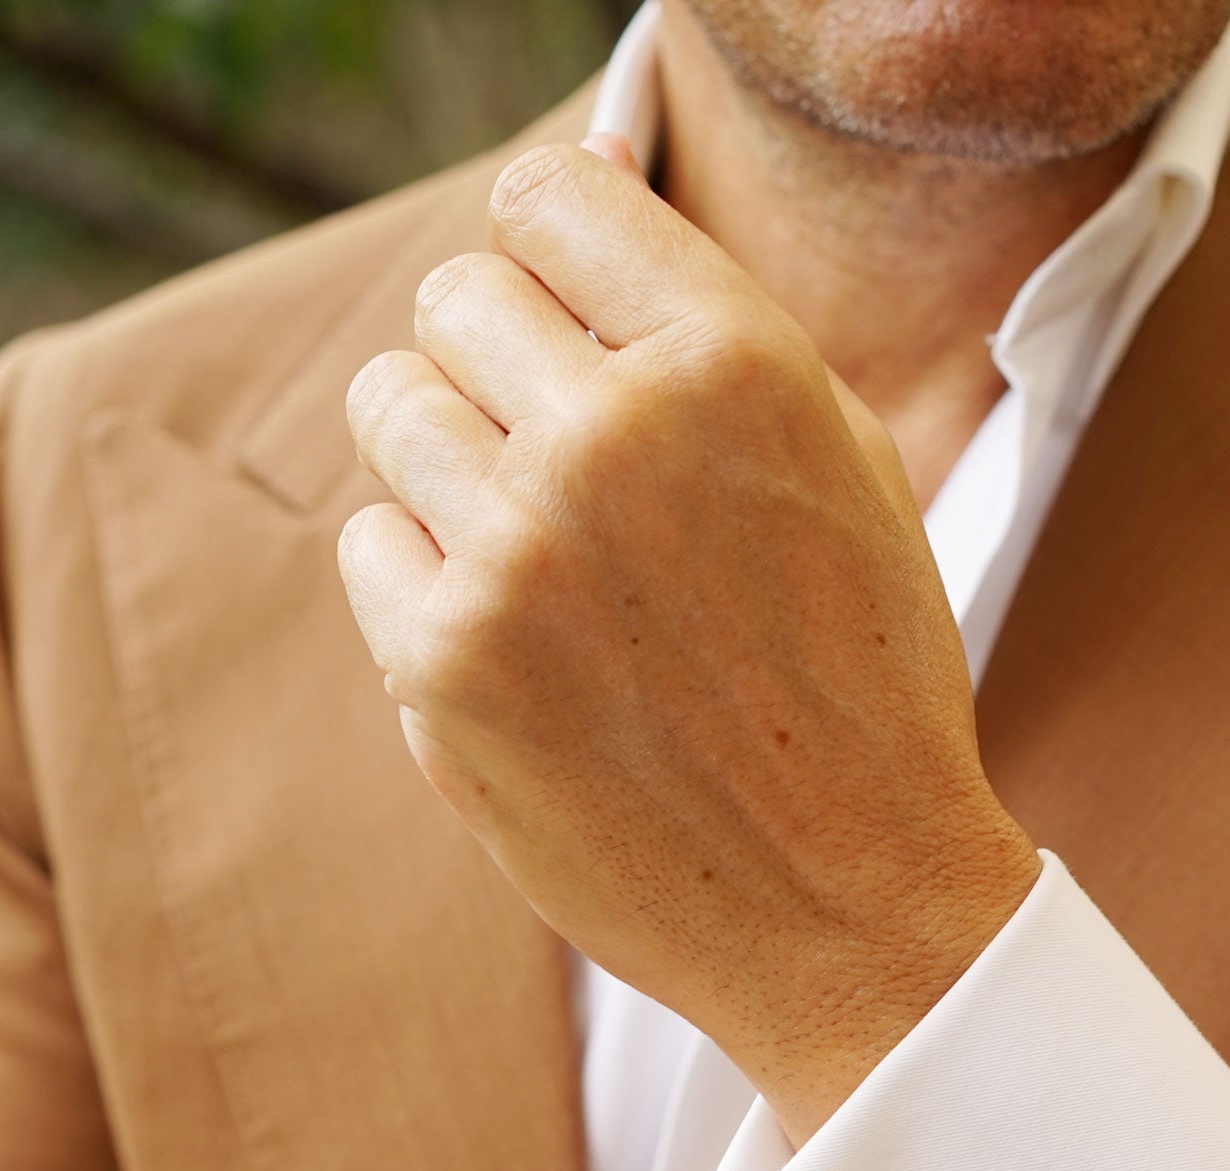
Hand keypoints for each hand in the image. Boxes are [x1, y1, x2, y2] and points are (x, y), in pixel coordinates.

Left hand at [338, 136, 1040, 1142]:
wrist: (856, 914)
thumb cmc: (860, 692)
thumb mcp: (845, 471)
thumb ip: (712, 342)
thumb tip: (570, 248)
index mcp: (733, 363)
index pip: (550, 196)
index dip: (552, 258)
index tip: (570, 321)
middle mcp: (614, 437)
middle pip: (455, 300)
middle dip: (499, 367)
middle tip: (562, 465)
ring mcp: (515, 554)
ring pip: (392, 408)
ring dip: (451, 468)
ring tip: (543, 558)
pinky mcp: (444, 668)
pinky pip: (370, 546)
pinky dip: (427, 587)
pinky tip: (523, 650)